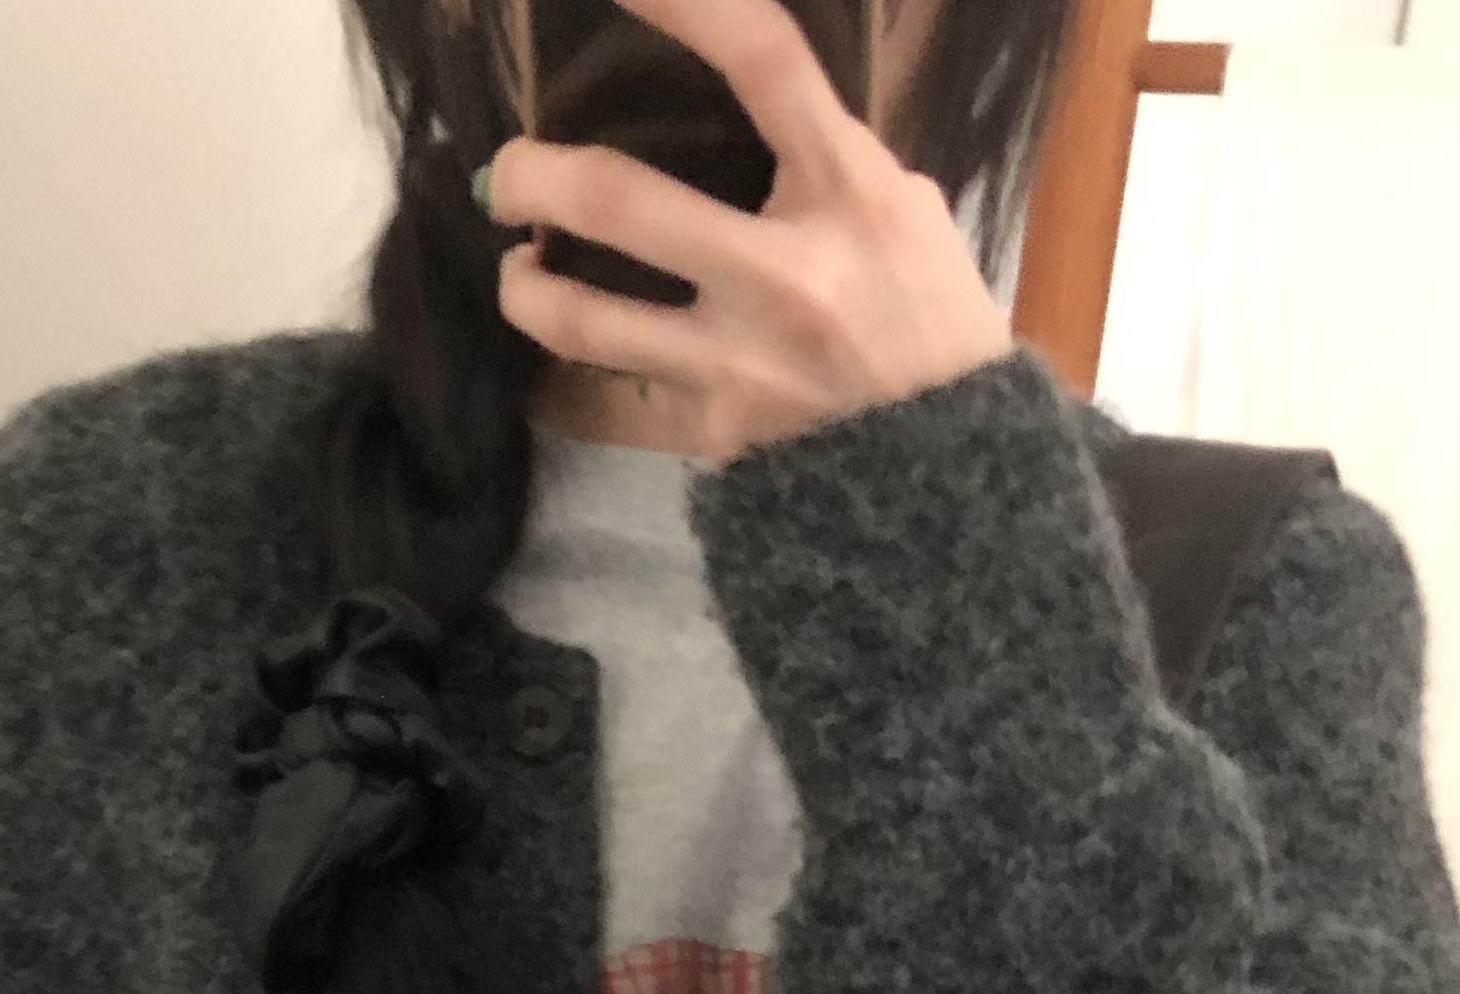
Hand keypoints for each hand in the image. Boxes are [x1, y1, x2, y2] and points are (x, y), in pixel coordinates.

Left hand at [485, 0, 1013, 469]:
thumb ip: (830, 160)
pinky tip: (549, 373)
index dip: (685, 4)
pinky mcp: (712, 434)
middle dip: (537, 176)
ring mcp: (738, 362)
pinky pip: (605, 410)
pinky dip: (561, 392)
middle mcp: (784, 275)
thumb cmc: (934, 330)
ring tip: (519, 274)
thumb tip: (754, 109)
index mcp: (849, 194)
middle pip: (619, 202)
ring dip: (525, 290)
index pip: (763, 63)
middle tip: (508, 173)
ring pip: (583, 320)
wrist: (951, 481)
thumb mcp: (909, 216)